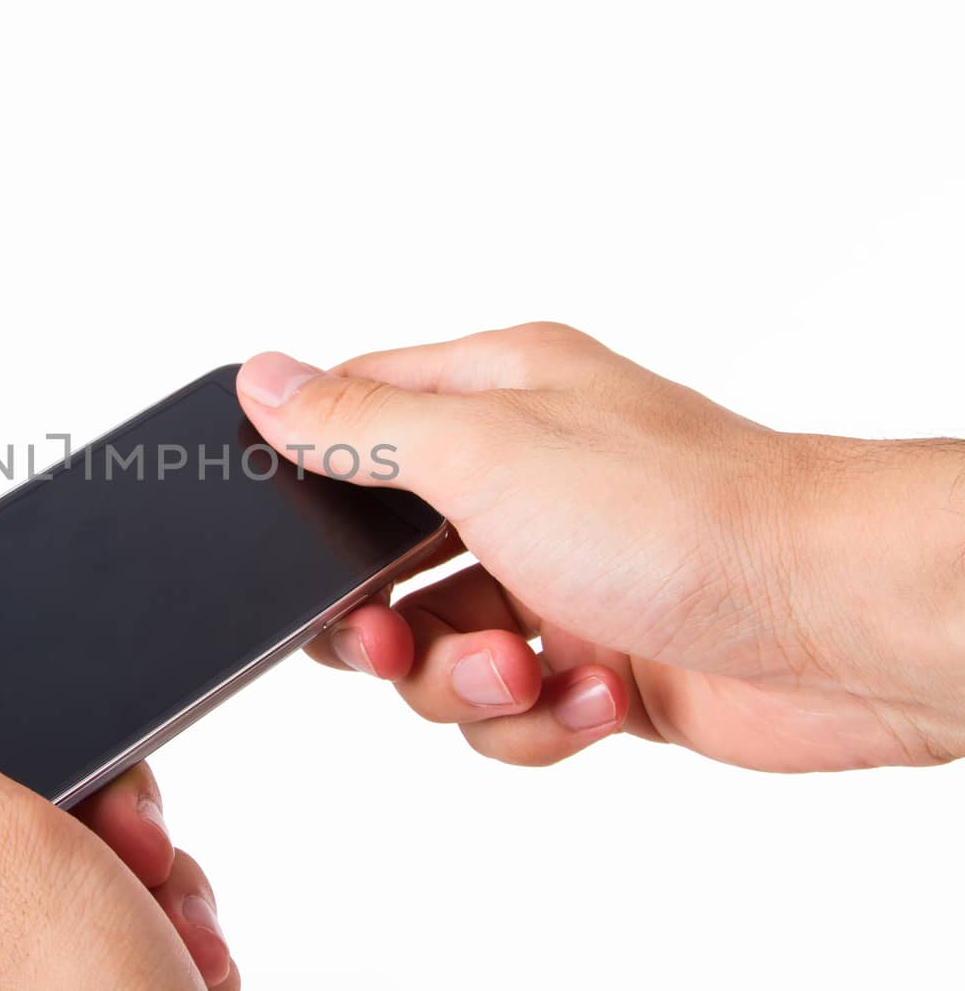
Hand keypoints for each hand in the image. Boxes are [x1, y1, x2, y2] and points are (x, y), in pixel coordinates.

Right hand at [237, 323, 964, 770]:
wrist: (837, 619)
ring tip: (529, 671)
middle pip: (383, 564)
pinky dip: (541, 720)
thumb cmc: (682, 513)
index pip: (358, 421)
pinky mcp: (599, 663)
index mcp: (495, 400)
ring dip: (468, 681)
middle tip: (391, 639)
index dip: (312, 484)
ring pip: (441, 652)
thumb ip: (361, 425)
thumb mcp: (483, 450)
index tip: (294, 544)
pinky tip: (598, 695)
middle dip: (381, 623)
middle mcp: (524, 483)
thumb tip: (264, 380)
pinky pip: (513, 712)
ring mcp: (561, 577)